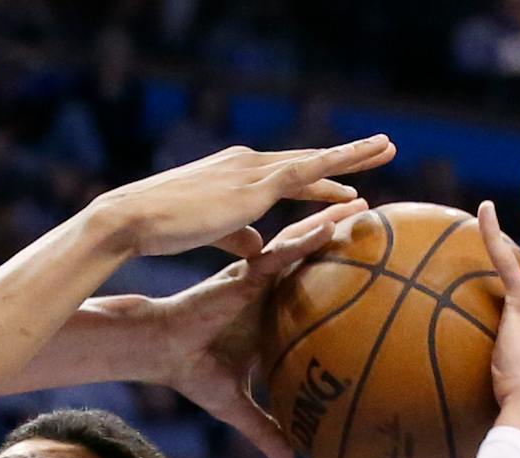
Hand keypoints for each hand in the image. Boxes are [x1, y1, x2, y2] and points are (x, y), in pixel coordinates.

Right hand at [89, 137, 395, 260]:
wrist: (133, 217)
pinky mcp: (252, 187)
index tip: (343, 183)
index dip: (316, 179)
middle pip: (307, 159)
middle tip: (383, 148)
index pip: (285, 174)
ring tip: (387, 149)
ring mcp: (251, 171)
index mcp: (234, 172)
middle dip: (346, 155)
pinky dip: (331, 172)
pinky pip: (303, 177)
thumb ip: (236, 235)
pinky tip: (355, 180)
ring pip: (313, 159)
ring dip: (352, 154)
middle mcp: (247, 163)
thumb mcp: (206, 232)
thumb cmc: (158, 229)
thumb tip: (257, 247)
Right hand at [104, 201, 366, 457]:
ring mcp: (258, 279)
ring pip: (302, 246)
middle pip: (314, 261)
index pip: (311, 295)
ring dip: (333, 224)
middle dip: (346, 240)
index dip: (340, 282)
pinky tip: (333, 224)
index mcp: (270, 316)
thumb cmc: (193, 374)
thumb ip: (266, 432)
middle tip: (382, 226)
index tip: (376, 279)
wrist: (160, 353)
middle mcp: (268, 292)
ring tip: (364, 206)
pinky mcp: (245, 274)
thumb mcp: (237, 408)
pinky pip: (282, 253)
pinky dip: (307, 239)